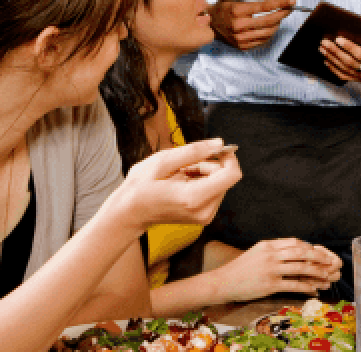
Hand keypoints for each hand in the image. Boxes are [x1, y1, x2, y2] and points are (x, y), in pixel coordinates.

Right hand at [116, 139, 241, 230]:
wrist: (129, 213)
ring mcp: (204, 216)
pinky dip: (201, 182)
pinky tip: (182, 182)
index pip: (232, 174)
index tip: (214, 149)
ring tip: (179, 175)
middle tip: (183, 165)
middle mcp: (204, 210)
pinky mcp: (203, 216)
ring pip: (220, 183)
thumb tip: (219, 144)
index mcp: (194, 197)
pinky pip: (213, 191)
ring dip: (204, 173)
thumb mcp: (162, 161)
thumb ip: (194, 151)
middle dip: (209, 164)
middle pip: (225, 177)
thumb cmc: (140, 187)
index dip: (227, 157)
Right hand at [210, 0, 295, 49]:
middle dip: (283, 14)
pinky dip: (270, 33)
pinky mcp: (243, 46)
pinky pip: (263, 40)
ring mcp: (241, 38)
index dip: (280, 3)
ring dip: (277, 24)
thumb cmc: (223, 6)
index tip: (291, 1)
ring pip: (268, 32)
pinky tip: (270, 26)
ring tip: (279, 17)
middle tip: (289, 8)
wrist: (211, 24)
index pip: (264, 6)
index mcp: (237, 11)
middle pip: (269, 20)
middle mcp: (239, 26)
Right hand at [214, 239, 342, 300]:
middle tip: (328, 261)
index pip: (294, 242)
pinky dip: (306, 287)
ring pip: (300, 268)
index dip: (308, 247)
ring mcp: (271, 269)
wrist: (223, 282)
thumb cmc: (240, 269)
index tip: (317, 252)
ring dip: (316, 272)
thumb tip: (291, 252)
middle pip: (301, 252)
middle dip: (318, 257)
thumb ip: (273, 251)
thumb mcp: (256, 253)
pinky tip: (313, 290)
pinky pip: (293, 285)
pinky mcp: (270, 284)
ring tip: (325, 276)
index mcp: (268, 245)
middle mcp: (271, 255)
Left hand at [318, 6, 360, 82]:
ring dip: (332, 59)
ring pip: (345, 70)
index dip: (350, 48)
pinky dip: (334, 69)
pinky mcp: (360, 79)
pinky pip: (345, 76)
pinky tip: (326, 60)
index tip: (339, 39)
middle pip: (350, 63)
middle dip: (336, 52)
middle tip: (325, 42)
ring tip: (322, 48)